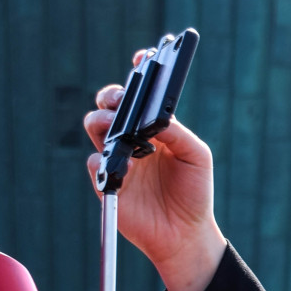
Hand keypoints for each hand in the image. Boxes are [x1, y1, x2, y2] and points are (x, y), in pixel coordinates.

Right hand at [83, 59, 225, 290]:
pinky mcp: (106, 181)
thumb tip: (156, 118)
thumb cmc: (194, 192)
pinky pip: (94, 161)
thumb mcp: (196, 157)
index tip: (143, 58)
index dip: (139, 72)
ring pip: (94, 125)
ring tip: (116, 126)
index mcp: (154, 127)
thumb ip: (178, 133)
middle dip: (112, 94)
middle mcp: (132, 137)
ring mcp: (117, 157)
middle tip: (122, 98)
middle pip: (110, 104)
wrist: (185, 233)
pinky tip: (121, 163)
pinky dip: (103, 158)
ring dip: (101, 119)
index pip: (141, 94)